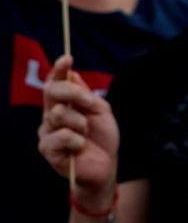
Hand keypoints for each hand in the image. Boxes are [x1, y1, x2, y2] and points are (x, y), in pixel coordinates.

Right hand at [36, 56, 118, 207]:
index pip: (56, 82)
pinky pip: (63, 135)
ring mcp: (47, 131)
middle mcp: (51, 115)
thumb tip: (73, 74)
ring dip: (81, 123)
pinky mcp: (47, 148)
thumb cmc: (102, 137)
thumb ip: (86, 95)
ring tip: (86, 134)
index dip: (59, 70)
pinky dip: (78, 140)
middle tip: (90, 104)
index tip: (67, 58)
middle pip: (52, 92)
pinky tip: (80, 147)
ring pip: (59, 114)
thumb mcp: (101, 111)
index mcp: (64, 103)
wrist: (106, 165)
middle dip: (74, 93)